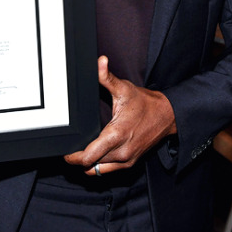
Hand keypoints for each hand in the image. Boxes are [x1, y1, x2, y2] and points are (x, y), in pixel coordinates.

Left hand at [64, 56, 176, 175]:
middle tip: (69, 148)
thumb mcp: (124, 88)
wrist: (166, 116)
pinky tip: (93, 154)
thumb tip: (100, 61)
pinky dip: (98, 165)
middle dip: (77, 159)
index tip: (65, 150)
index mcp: (116, 135)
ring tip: (79, 151)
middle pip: (90, 165)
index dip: (72, 156)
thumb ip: (107, 77)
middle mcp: (121, 152)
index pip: (87, 157)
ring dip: (87, 163)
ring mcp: (126, 160)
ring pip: (98, 170)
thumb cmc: (145, 103)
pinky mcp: (129, 163)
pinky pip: (107, 170)